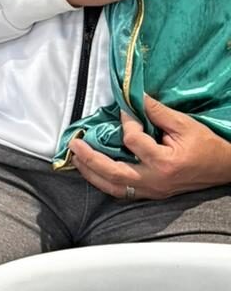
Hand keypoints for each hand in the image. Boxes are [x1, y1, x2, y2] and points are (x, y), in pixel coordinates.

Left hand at [70, 96, 230, 199]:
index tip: (124, 110)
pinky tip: (92, 171)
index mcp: (164, 163)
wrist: (224, 168)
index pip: (132, 140)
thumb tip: (131, 97)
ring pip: (114, 187)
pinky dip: (104, 181)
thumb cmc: (206, 145)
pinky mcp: (151, 194)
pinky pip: (122, 191)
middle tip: (75, 143)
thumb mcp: (183, 123)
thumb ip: (155, 111)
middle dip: (90, 158)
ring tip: (75, 158)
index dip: (125, 121)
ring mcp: (152, 191)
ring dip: (91, 173)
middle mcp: (155, 181)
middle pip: (113, 173)